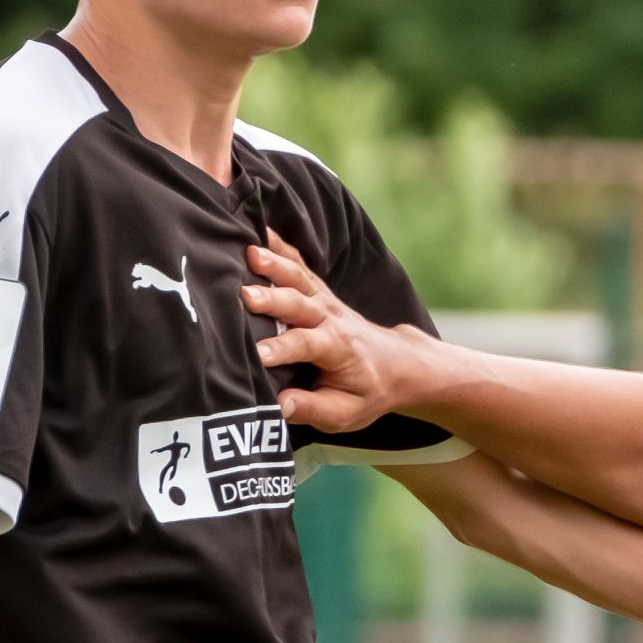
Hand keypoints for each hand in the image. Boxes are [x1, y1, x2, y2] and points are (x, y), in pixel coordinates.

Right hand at [242, 231, 431, 431]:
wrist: (398, 364)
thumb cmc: (367, 392)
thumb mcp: (346, 413)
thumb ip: (313, 409)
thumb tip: (280, 406)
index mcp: (338, 349)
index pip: (307, 346)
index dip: (282, 349)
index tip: (256, 354)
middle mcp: (331, 318)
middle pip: (300, 304)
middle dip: (273, 299)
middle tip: (244, 295)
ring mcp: (325, 301)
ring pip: (299, 278)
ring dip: (274, 264)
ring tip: (249, 252)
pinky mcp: (318, 291)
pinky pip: (299, 265)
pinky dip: (280, 246)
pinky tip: (257, 229)